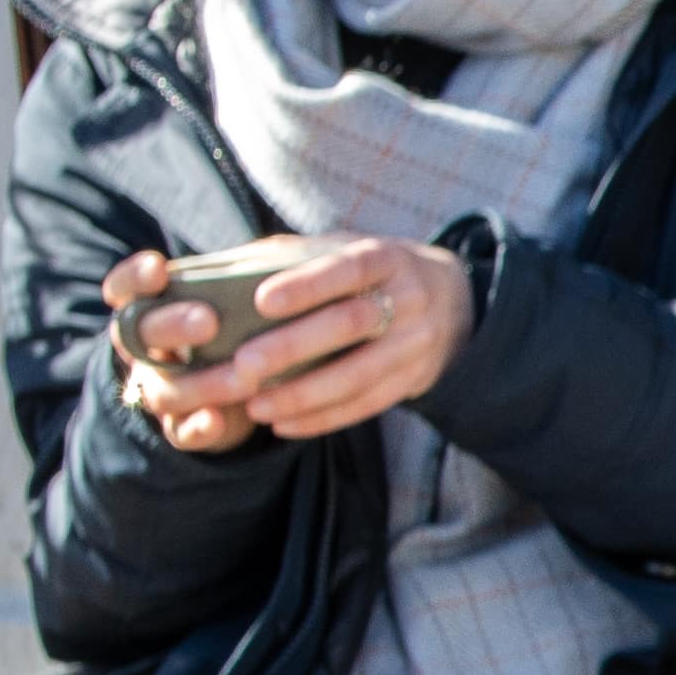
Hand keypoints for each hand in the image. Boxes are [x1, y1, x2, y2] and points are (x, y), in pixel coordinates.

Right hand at [104, 249, 268, 453]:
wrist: (247, 387)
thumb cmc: (241, 324)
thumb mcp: (240, 297)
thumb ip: (243, 279)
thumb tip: (280, 259)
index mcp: (152, 308)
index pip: (126, 289)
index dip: (134, 278)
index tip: (158, 267)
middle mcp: (145, 349)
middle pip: (139, 336)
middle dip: (171, 326)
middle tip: (208, 321)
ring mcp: (159, 388)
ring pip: (162, 389)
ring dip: (202, 383)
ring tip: (245, 378)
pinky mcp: (180, 425)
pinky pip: (179, 431)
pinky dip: (197, 428)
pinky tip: (217, 420)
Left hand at [109, 233, 467, 448]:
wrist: (456, 304)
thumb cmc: (373, 273)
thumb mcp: (347, 249)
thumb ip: (292, 255)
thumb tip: (219, 268)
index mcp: (388, 258)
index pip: (349, 268)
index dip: (308, 284)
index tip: (261, 301)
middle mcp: (410, 299)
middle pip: (352, 323)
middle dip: (295, 347)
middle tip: (243, 365)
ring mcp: (418, 344)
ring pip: (361, 375)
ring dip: (305, 394)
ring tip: (256, 406)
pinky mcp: (416, 380)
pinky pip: (369, 405)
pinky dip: (324, 418)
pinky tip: (284, 425)